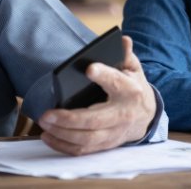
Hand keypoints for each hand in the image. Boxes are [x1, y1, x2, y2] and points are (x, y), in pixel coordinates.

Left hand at [38, 36, 156, 155]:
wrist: (146, 116)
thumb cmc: (133, 87)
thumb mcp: (133, 68)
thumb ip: (126, 55)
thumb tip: (123, 40)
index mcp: (130, 91)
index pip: (116, 82)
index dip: (103, 75)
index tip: (88, 69)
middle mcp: (122, 114)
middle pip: (95, 120)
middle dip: (69, 119)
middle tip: (47, 114)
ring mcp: (114, 133)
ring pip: (87, 139)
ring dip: (62, 134)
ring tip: (44, 123)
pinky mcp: (105, 145)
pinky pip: (83, 150)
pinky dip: (63, 146)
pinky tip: (48, 136)